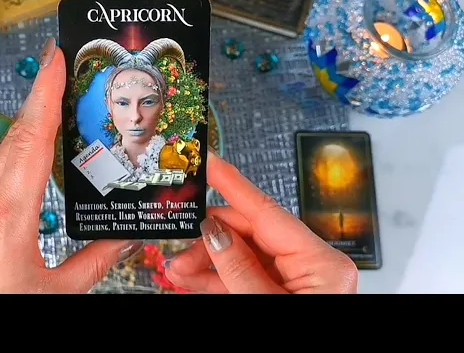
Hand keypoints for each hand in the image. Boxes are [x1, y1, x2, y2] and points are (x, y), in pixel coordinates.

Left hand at [0, 38, 142, 293]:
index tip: (55, 61)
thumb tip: (124, 239)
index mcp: (7, 220)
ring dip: (26, 132)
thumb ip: (94, 263)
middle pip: (14, 137)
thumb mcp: (54, 293)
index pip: (30, 141)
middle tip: (62, 71)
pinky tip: (24, 166)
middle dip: (40, 99)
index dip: (45, 95)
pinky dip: (8, 162)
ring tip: (52, 115)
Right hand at [164, 151, 357, 293]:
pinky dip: (213, 278)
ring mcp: (293, 280)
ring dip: (205, 260)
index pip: (266, 211)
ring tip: (176, 268)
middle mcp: (310, 266)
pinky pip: (241, 276)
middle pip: (248, 233)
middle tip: (176, 236)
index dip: (232, 184)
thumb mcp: (264, 307)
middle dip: (208, 235)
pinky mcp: (278, 292)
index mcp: (321, 263)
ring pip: (240, 255)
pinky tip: (190, 278)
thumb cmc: (302, 347)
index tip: (209, 162)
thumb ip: (236, 269)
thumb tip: (213, 232)